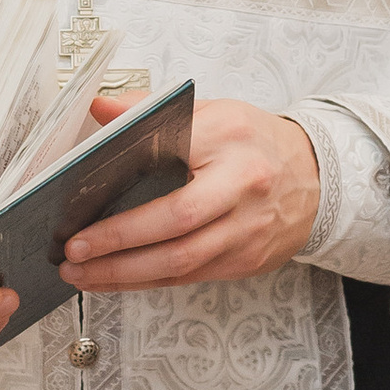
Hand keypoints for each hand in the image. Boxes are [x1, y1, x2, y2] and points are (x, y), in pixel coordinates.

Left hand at [59, 99, 320, 293]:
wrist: (315, 176)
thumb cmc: (253, 142)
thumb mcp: (211, 111)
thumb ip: (152, 109)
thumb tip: (100, 108)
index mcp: (229, 136)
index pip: (172, 159)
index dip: (129, 183)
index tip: (81, 204)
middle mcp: (243, 184)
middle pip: (176, 222)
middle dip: (118, 242)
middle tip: (74, 251)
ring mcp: (248, 228)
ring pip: (181, 261)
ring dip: (125, 273)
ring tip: (83, 274)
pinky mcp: (248, 259)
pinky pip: (190, 276)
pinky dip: (148, 281)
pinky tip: (116, 280)